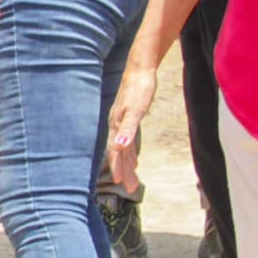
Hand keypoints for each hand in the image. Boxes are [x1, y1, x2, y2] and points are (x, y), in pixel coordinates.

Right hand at [106, 62, 158, 194]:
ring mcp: (122, 122)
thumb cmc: (140, 88)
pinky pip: (128, 141)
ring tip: (132, 180)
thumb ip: (128, 129)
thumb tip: (121, 147)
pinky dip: (130, 152)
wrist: (141, 69)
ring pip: (124, 148)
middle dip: (124, 171)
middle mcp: (117, 125)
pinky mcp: (129, 118)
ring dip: (128, 164)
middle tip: (132, 188)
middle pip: (119, 153)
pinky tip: (134, 159)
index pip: (116, 151)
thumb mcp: (136, 110)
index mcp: (117, 125)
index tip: (122, 183)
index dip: (118, 167)